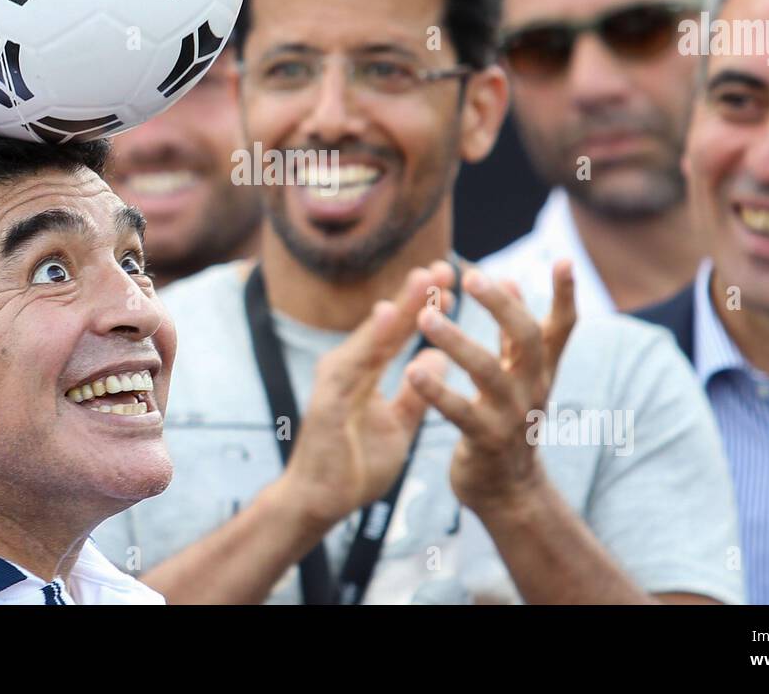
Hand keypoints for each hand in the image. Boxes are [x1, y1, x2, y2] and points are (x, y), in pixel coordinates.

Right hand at [277, 260, 455, 526]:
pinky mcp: (328, 397)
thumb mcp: (398, 425)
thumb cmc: (354, 466)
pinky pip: (356, 362)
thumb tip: (438, 358)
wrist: (317, 504)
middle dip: (415, 294)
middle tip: (445, 264)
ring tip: (427, 277)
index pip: (398, 332)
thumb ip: (416, 392)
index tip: (451, 283)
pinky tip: (394, 313)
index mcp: (362, 372)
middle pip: (386, 324)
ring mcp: (335, 379)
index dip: (424, 307)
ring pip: (374, 334)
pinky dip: (375, 335)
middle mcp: (346, 366)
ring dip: (401, 304)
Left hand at [409, 261, 576, 512]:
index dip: (565, 296)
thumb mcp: (518, 376)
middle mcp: (532, 388)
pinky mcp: (486, 441)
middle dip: (500, 305)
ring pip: (488, 371)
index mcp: (540, 370)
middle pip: (526, 339)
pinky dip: (436, 390)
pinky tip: (412, 370)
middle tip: (471, 276)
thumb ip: (514, 334)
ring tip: (426, 317)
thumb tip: (512, 279)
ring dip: (457, 341)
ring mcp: (512, 416)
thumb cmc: (507, 422)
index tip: (564, 259)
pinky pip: (460, 411)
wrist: (508, 491)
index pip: (561, 328)